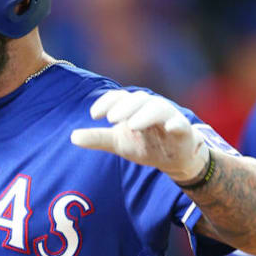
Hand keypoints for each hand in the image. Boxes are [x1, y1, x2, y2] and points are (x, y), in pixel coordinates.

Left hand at [70, 89, 208, 181]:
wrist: (173, 158)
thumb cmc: (144, 142)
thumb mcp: (118, 142)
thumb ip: (97, 138)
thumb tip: (72, 137)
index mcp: (134, 106)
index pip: (119, 98)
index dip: (106, 103)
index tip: (93, 115)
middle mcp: (151, 107)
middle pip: (138, 99)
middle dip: (124, 107)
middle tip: (111, 119)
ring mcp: (168, 117)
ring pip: (158, 108)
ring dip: (144, 114)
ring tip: (132, 124)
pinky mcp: (183, 130)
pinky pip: (180, 124)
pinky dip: (176, 123)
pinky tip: (170, 127)